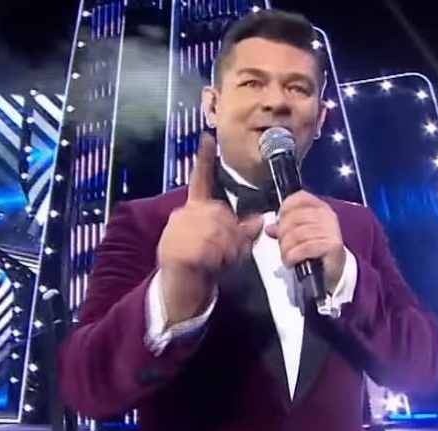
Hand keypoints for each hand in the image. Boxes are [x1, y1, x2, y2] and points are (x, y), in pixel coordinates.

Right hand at [157, 132, 263, 324]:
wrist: (180, 286)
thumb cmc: (204, 263)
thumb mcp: (228, 247)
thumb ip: (242, 232)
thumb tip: (258, 219)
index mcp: (195, 209)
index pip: (200, 180)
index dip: (204, 159)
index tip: (207, 138)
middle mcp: (186, 214)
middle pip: (223, 215)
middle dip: (232, 236)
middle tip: (225, 253)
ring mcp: (180, 229)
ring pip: (220, 232)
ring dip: (226, 250)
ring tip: (217, 261)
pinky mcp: (179, 246)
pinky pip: (211, 247)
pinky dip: (218, 259)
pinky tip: (210, 264)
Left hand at [265, 191, 344, 291]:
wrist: (332, 272)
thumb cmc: (314, 250)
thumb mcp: (299, 235)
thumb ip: (284, 228)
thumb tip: (269, 228)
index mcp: (320, 208)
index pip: (300, 198)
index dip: (285, 209)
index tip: (279, 222)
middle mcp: (327, 216)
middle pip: (295, 217)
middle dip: (283, 233)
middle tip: (282, 244)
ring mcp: (331, 230)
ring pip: (298, 234)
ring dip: (286, 247)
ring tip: (286, 255)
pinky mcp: (332, 246)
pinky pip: (305, 247)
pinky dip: (293, 255)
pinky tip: (291, 261)